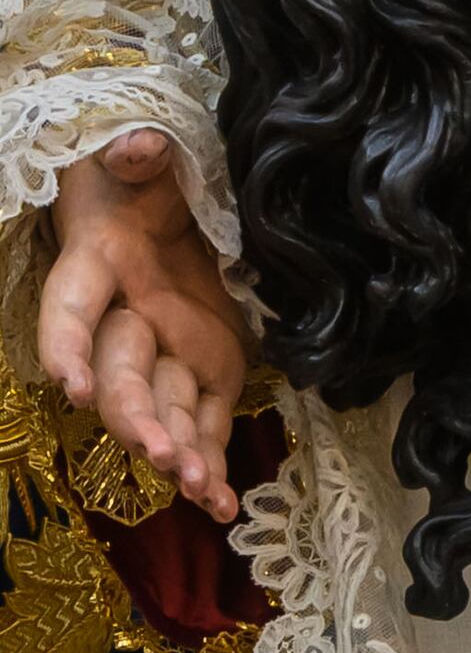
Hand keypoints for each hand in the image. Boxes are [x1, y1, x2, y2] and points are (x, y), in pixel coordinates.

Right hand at [37, 128, 247, 517]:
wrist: (169, 194)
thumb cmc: (143, 171)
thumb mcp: (140, 150)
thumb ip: (140, 154)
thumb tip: (141, 147)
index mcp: (100, 263)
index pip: (73, 308)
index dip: (65, 346)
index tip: (71, 385)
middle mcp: (124, 316)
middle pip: (119, 372)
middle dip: (135, 415)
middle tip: (158, 453)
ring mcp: (163, 346)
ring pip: (160, 406)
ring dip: (177, 451)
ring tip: (199, 492)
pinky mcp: (204, 362)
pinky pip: (202, 415)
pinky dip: (211, 460)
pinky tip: (222, 505)